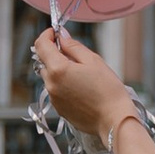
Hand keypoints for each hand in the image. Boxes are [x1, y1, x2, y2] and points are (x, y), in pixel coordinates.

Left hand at [35, 27, 154, 153]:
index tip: (56, 33)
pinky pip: (56, 90)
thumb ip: (73, 46)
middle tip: (76, 55)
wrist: (113, 120)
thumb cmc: (108, 90)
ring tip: (82, 75)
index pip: (41, 45)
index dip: (47, 35)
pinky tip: (81, 88)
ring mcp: (53, 98)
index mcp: (58, 69)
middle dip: (55, 54)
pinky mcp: (59, 109)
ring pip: (50, 76)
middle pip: (44, 61)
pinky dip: (63, 84)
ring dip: (59, 70)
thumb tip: (61, 36)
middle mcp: (50, 84)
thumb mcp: (93, 60)